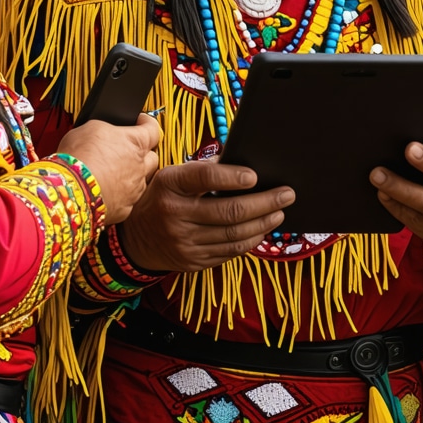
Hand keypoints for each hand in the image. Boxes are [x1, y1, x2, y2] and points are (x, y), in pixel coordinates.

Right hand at [57, 115, 160, 224]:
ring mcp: (134, 189)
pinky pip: (129, 199)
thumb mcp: (91, 127)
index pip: (153, 129)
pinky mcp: (124, 209)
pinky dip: (121, 195)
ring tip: (113, 172)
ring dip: (132, 175)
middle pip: (152, 156)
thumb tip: (108, 131)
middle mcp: (140, 166)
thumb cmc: (78, 157)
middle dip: (143, 153)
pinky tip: (107, 190)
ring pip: (141, 180)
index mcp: (135, 142)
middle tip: (127, 150)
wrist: (69, 191)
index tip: (140, 122)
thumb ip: (108, 128)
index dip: (146, 123)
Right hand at [117, 159, 294, 272]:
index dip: (232, 176)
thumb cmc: (163, 197)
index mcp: (171, 184)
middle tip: (286, 194)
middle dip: (264, 202)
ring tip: (279, 212)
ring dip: (262, 223)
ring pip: (233, 235)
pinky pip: (228, 252)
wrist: (135, 238)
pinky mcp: (192, 261)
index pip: (205, 176)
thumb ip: (203, 168)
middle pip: (228, 211)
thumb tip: (241, 160)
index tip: (255, 176)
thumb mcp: (173, 175)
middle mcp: (175, 214)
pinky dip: (249, 241)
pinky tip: (261, 230)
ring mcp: (184, 242)